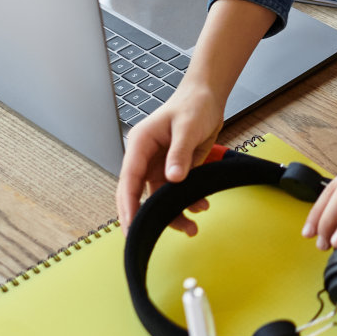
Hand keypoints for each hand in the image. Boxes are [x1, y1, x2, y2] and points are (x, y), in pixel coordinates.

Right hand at [116, 79, 224, 235]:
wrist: (208, 97)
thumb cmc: (194, 104)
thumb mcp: (188, 126)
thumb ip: (180, 153)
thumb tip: (173, 179)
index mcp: (140, 144)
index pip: (128, 180)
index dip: (128, 205)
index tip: (131, 227)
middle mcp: (145, 157)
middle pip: (137, 194)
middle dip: (146, 217)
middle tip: (150, 238)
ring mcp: (158, 164)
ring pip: (158, 198)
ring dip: (172, 213)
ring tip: (191, 228)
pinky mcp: (172, 169)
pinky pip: (174, 192)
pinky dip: (185, 202)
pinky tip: (200, 206)